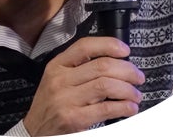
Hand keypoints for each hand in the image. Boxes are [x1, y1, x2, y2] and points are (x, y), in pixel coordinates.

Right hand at [23, 36, 144, 135]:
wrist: (34, 132)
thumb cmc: (50, 104)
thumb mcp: (56, 79)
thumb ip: (77, 68)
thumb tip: (112, 60)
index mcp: (57, 65)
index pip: (84, 46)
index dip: (108, 44)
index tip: (125, 50)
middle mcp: (60, 79)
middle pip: (101, 66)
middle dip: (126, 70)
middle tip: (138, 76)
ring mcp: (66, 99)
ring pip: (106, 85)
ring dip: (127, 89)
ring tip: (136, 94)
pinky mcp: (74, 118)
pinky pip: (106, 108)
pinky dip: (123, 107)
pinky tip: (130, 107)